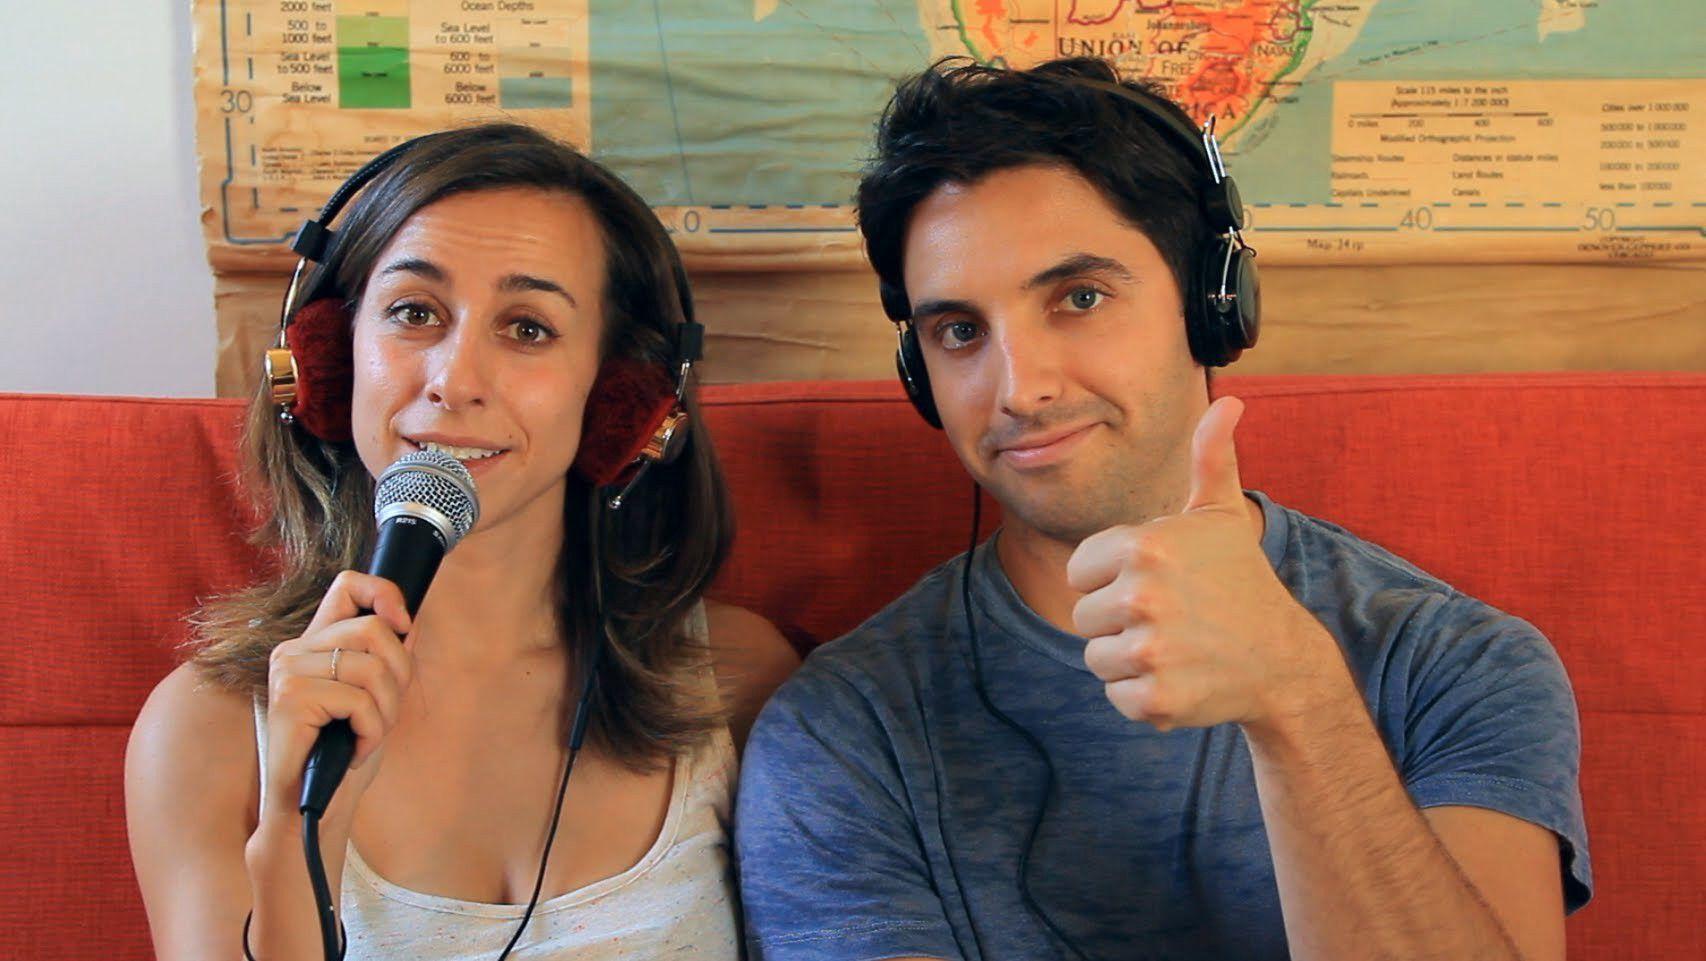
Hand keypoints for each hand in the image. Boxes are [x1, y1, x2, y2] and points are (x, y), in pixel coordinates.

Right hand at [258, 571, 415, 826]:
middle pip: (373, 628)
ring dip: (386, 710)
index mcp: (313, 644)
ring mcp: (288, 672)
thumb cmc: (342, 755)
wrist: (312, 808)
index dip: (385, 593)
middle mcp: (294, 650)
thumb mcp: (373, 699)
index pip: (348, 586)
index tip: (404, 625)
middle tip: (386, 712)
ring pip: (371, 666)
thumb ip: (383, 660)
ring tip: (368, 735)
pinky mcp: (290, 699)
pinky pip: (359, 700)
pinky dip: (371, 731)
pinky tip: (356, 751)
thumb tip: (408, 625)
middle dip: (399, 674)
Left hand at [1069, 397, 1338, 732]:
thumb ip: (1210, 458)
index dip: (1113, 578)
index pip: (1081, 570)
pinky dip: (1143, 694)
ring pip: (1097, 658)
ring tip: (1177, 646)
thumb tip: (1230, 401)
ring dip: (1130, 658)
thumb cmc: (1240, 582)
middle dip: (1120, 621)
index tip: (1158, 583)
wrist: (1282, 661)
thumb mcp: (1222, 516)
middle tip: (1172, 619)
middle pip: (1084, 617)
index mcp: (1145, 546)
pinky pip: (1116, 695)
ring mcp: (1149, 650)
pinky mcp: (1155, 698)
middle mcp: (1142, 595)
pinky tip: (1182, 677)